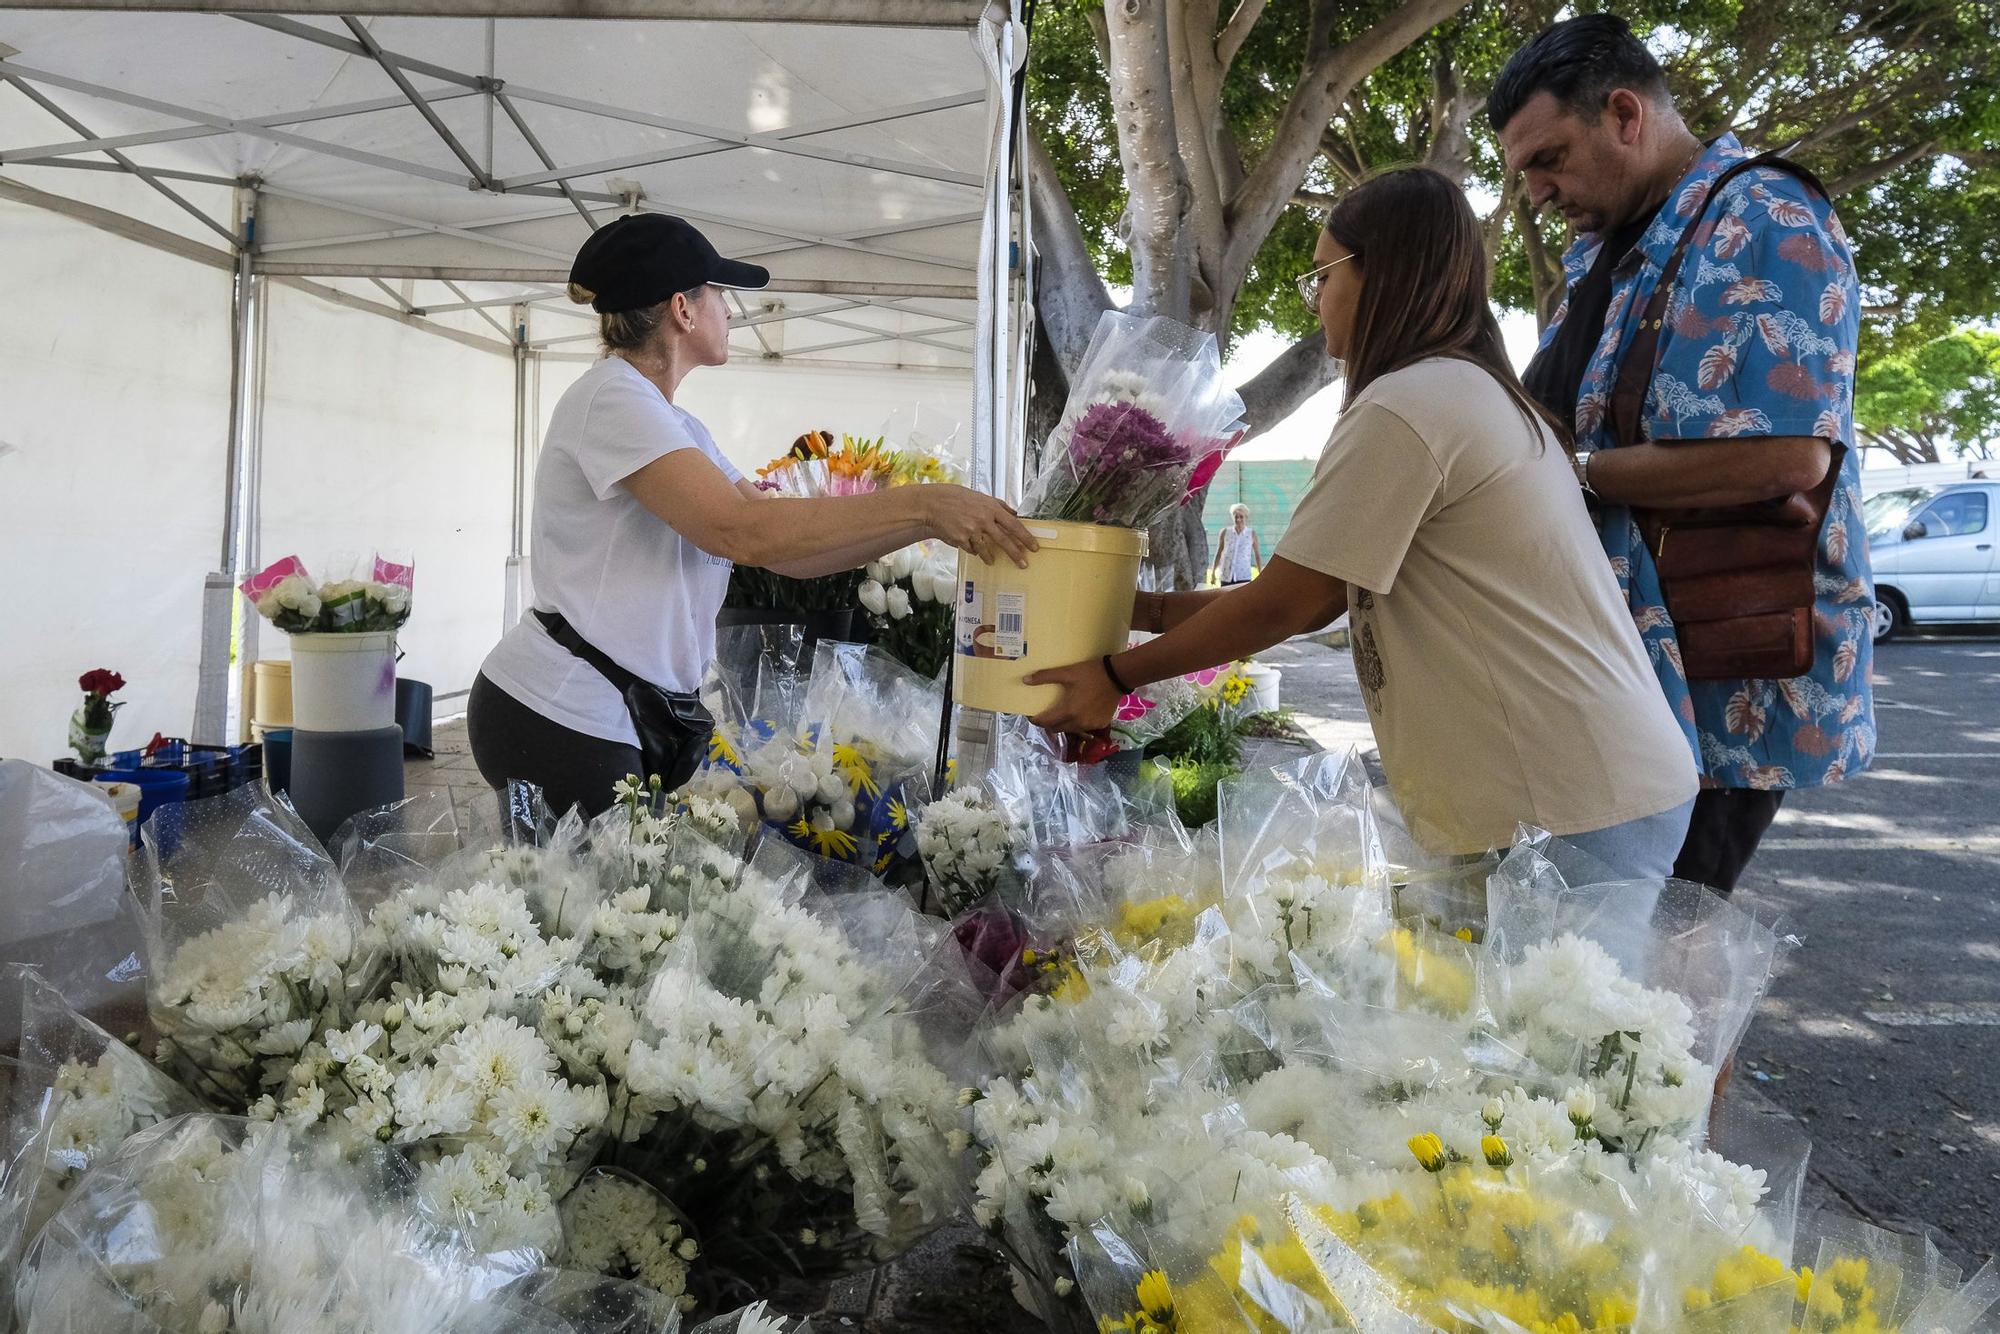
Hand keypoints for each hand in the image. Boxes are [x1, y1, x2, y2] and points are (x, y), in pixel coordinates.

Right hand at [921, 485, 1037, 567]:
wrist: (935, 504)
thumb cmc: (959, 499)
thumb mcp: (982, 498)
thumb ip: (1000, 506)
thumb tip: (1015, 514)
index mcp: (992, 508)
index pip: (1014, 525)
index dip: (1025, 537)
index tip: (1034, 547)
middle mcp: (984, 519)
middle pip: (1004, 540)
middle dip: (1015, 554)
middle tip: (1023, 564)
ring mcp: (972, 530)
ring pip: (987, 549)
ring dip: (990, 556)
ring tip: (992, 561)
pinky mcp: (961, 539)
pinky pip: (972, 549)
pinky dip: (973, 550)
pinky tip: (970, 545)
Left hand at [1024, 657, 1123, 733]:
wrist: (1118, 676)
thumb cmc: (1091, 674)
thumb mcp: (1067, 673)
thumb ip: (1045, 677)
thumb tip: (1025, 680)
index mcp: (1068, 711)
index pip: (1045, 722)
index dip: (1036, 720)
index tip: (1031, 716)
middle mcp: (1078, 723)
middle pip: (1056, 729)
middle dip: (1048, 724)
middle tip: (1046, 714)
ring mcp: (1091, 725)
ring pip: (1070, 730)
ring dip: (1063, 724)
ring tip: (1061, 714)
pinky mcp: (1101, 724)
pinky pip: (1084, 727)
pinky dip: (1078, 723)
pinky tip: (1078, 713)